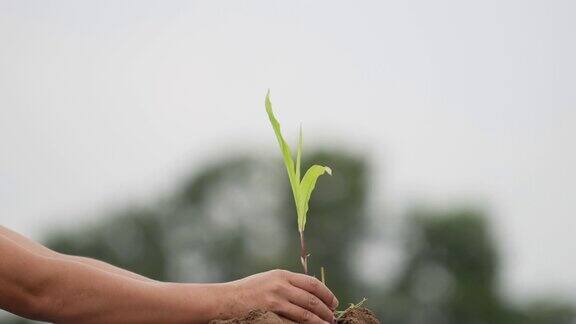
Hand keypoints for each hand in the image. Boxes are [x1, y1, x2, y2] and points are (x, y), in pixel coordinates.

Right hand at [222, 269, 338, 323]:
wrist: (225, 300)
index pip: (312, 284)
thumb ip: (288, 283)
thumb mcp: (269, 280)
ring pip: (305, 315)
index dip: (327, 294)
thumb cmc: (248, 291)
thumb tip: (312, 294)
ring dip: (319, 323)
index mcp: (282, 275)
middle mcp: (280, 286)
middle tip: (332, 319)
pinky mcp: (268, 316)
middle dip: (326, 311)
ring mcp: (274, 302)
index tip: (334, 303)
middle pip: (312, 300)